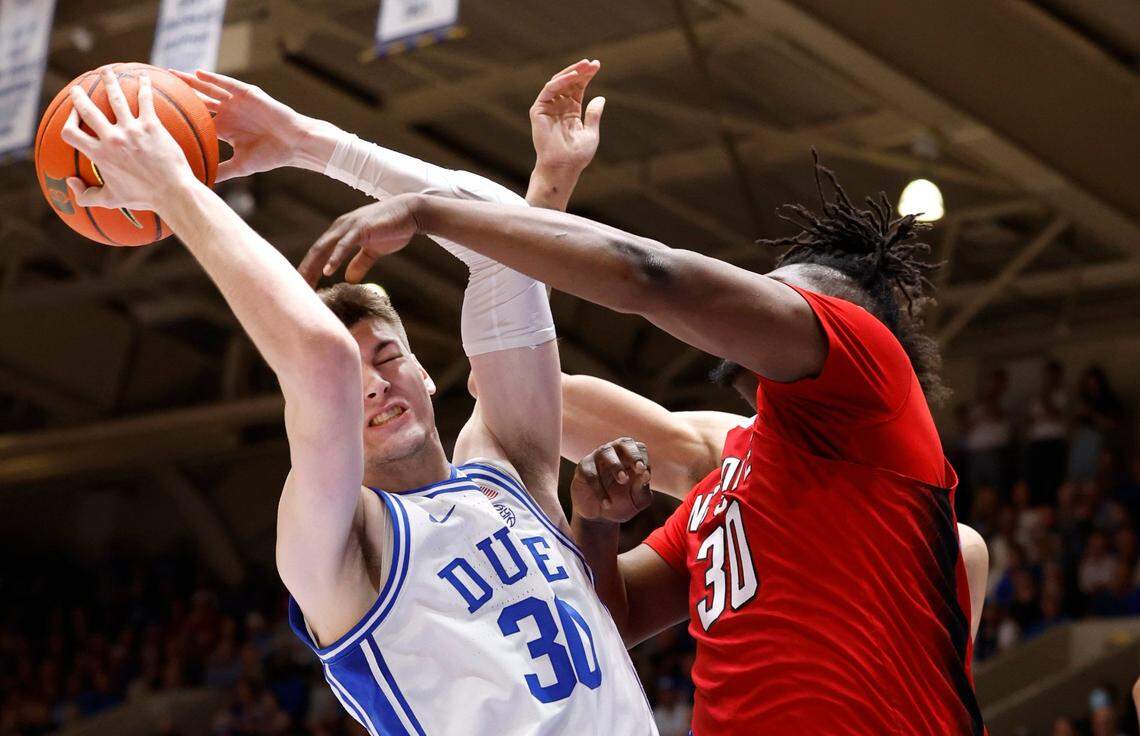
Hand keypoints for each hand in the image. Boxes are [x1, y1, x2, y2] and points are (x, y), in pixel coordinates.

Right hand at [63, 66, 193, 211]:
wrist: (173, 192)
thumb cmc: (144, 198)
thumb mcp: (111, 200)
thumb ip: (86, 195)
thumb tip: (70, 182)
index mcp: (100, 154)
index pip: (71, 133)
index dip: (67, 122)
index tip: (70, 115)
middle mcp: (113, 139)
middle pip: (88, 110)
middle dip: (79, 96)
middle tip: (78, 88)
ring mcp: (133, 130)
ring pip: (116, 98)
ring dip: (109, 81)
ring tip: (106, 71)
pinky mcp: (153, 126)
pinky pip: (146, 100)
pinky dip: (143, 85)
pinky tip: (142, 76)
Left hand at [171, 69, 310, 181]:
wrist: (294, 144)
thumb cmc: (271, 156)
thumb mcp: (241, 166)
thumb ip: (221, 171)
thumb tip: (201, 184)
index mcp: (225, 129)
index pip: (197, 120)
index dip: (180, 116)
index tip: (159, 116)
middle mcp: (228, 113)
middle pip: (198, 101)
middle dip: (179, 95)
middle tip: (157, 88)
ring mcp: (237, 102)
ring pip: (209, 89)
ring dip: (190, 81)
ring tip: (171, 74)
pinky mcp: (248, 94)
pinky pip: (227, 84)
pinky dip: (213, 78)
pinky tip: (197, 73)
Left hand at [299, 195, 420, 285]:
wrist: (410, 213)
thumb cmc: (393, 229)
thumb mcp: (373, 251)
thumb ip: (360, 263)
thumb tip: (348, 279)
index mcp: (340, 233)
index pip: (320, 254)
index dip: (310, 270)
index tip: (304, 289)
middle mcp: (339, 228)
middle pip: (316, 252)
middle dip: (305, 271)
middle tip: (297, 293)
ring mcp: (348, 226)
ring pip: (324, 248)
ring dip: (313, 267)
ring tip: (305, 285)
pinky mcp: (360, 228)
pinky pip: (343, 245)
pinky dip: (334, 258)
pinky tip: (328, 272)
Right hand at [530, 59, 604, 173]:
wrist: (563, 167)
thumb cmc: (577, 155)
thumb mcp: (591, 132)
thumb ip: (594, 114)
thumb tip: (601, 97)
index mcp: (571, 111)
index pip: (578, 88)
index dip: (587, 76)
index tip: (597, 65)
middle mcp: (559, 107)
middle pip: (569, 83)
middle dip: (581, 71)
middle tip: (592, 63)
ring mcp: (548, 108)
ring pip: (558, 83)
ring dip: (571, 72)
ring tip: (584, 65)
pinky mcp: (538, 110)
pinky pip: (549, 90)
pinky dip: (560, 81)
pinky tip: (573, 76)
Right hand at [571, 437, 651, 523]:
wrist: (599, 516)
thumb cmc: (621, 502)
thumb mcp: (637, 499)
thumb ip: (642, 488)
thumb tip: (646, 474)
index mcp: (630, 457)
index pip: (639, 448)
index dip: (643, 459)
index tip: (646, 475)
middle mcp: (614, 452)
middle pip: (624, 442)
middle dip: (633, 454)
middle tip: (640, 469)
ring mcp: (596, 458)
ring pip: (605, 452)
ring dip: (616, 465)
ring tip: (623, 481)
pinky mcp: (583, 469)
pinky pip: (591, 475)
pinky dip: (600, 490)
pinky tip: (607, 504)